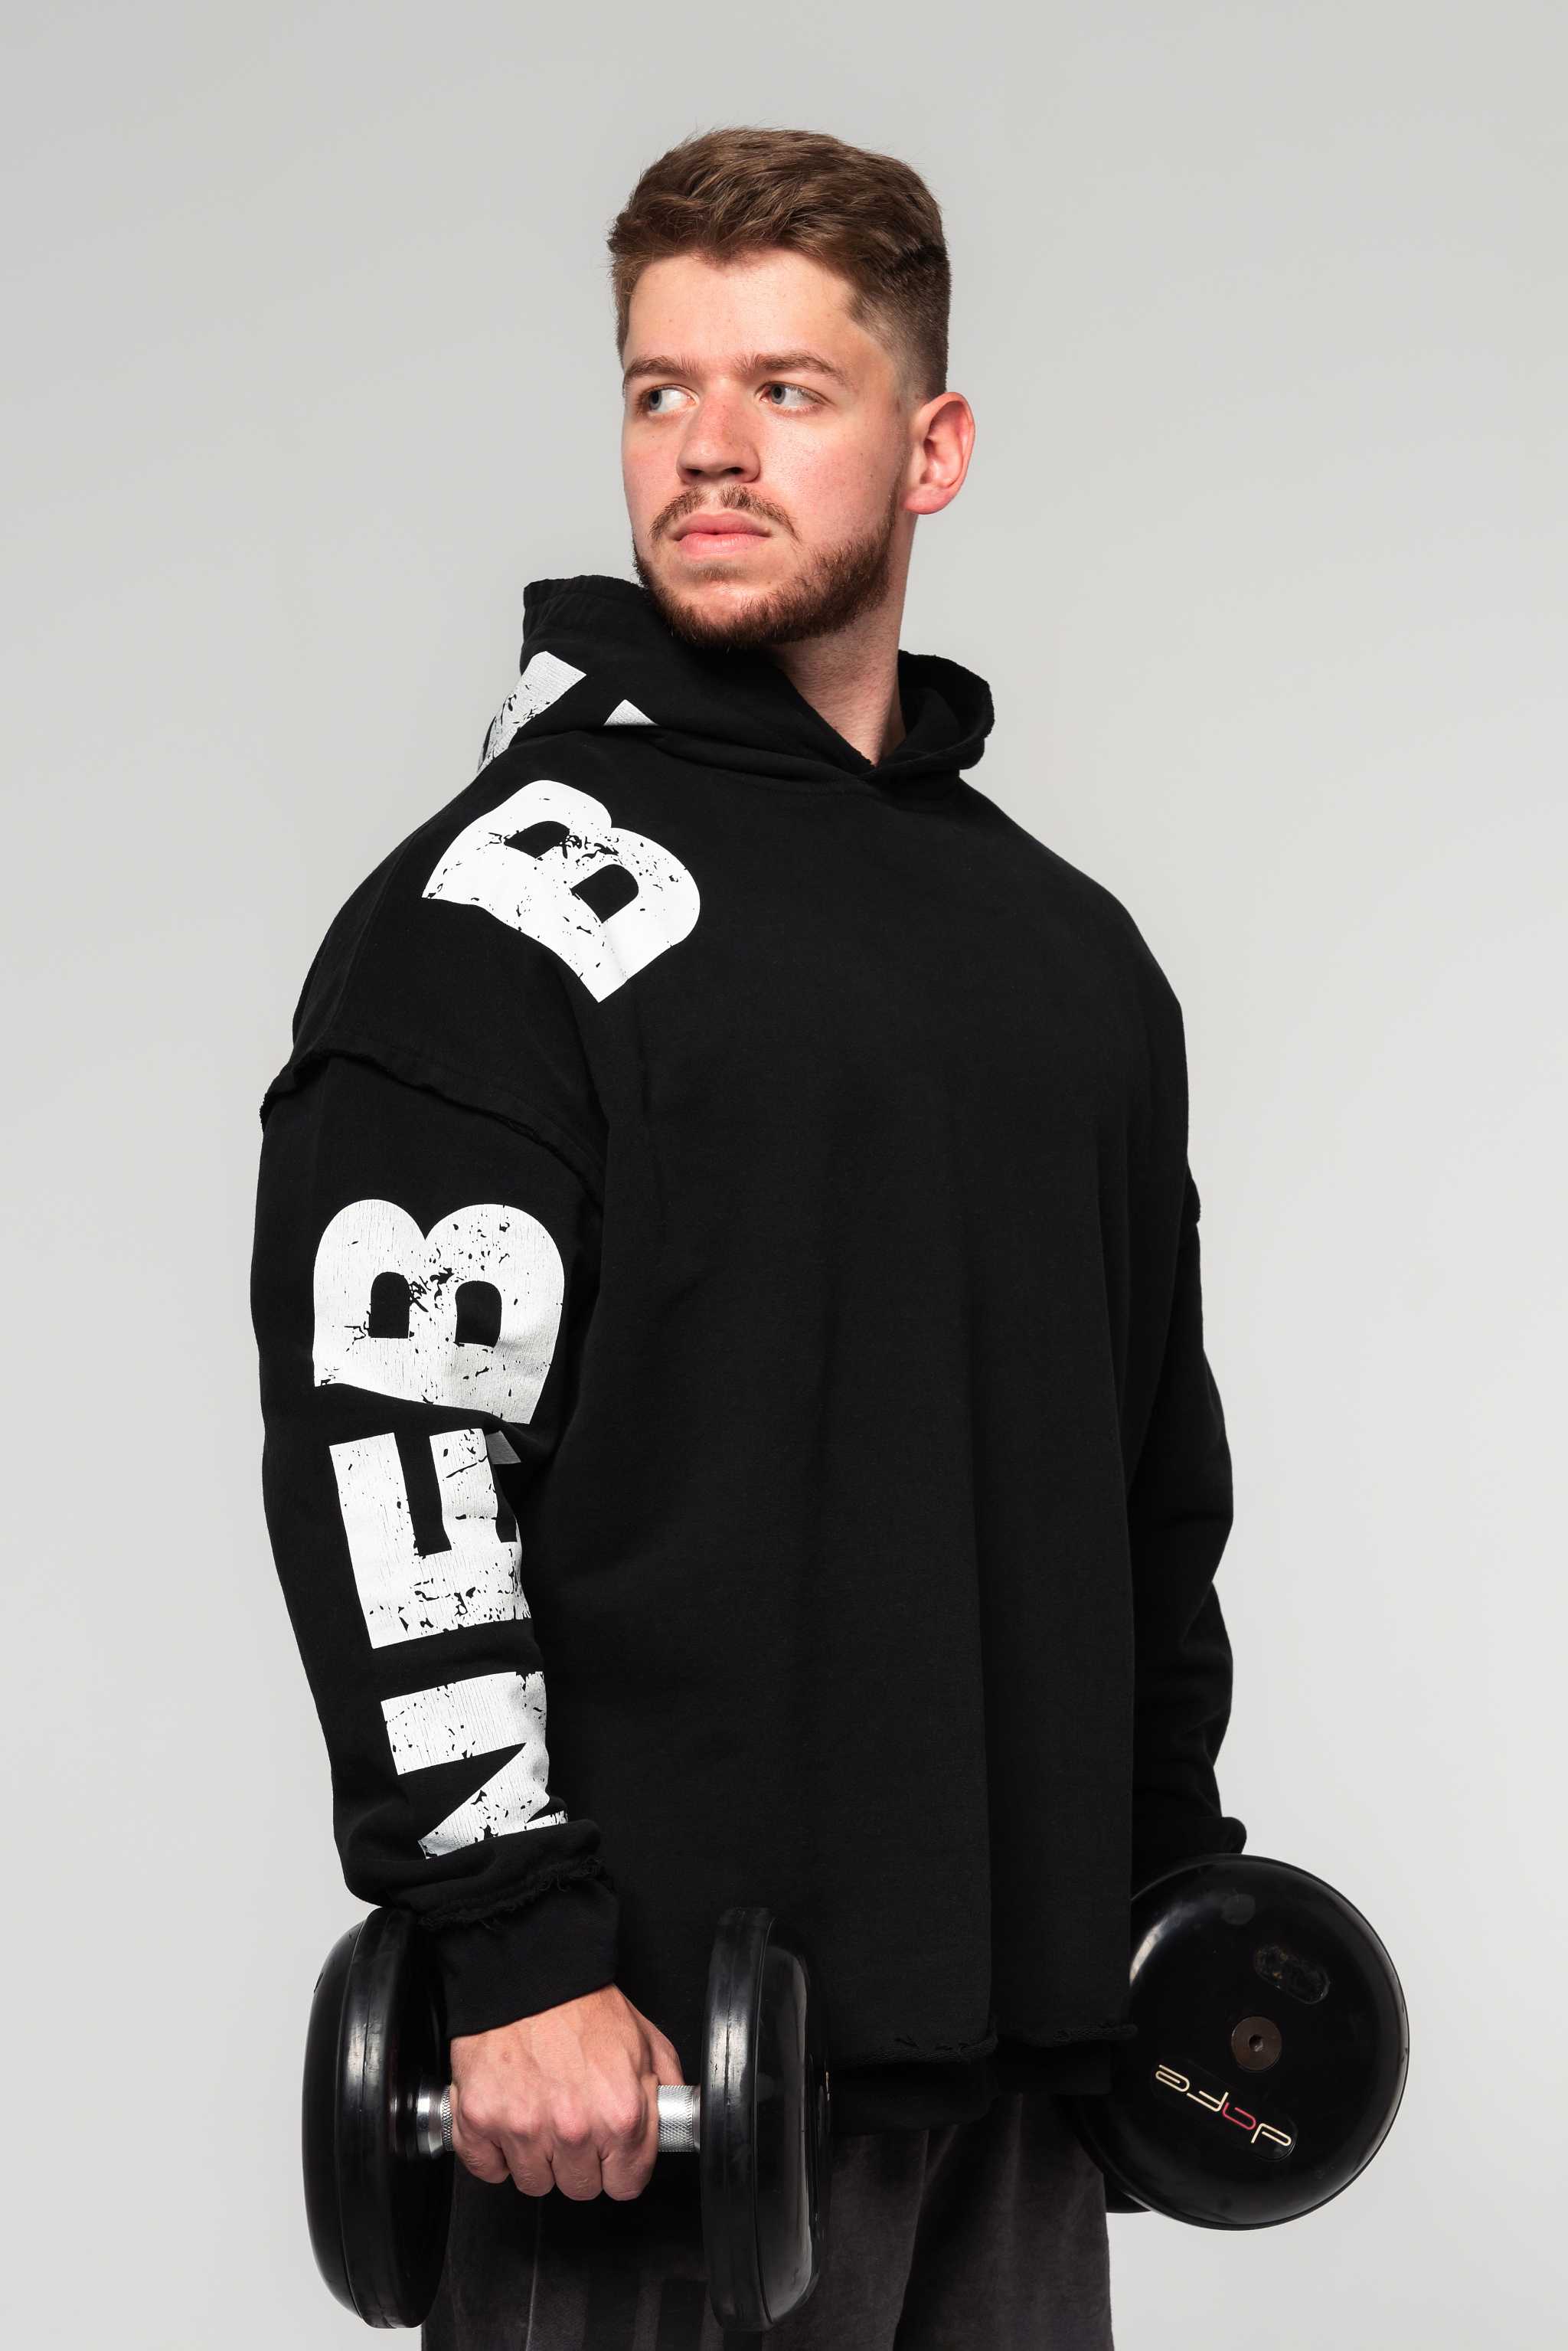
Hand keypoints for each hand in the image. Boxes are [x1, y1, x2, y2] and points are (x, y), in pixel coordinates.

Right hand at [448, 1981, 685, 2200]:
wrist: (527, 1972)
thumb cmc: (581, 2003)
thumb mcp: (645, 2040)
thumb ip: (663, 2089)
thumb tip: (671, 2123)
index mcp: (620, 2113)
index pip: (626, 2185)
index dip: (619, 2166)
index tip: (610, 2150)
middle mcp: (573, 2129)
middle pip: (579, 2188)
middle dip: (579, 2160)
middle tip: (572, 2118)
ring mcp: (523, 2129)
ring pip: (534, 2183)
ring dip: (537, 2156)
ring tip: (539, 2110)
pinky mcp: (480, 2121)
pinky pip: (488, 2170)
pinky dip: (495, 2151)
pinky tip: (508, 2118)